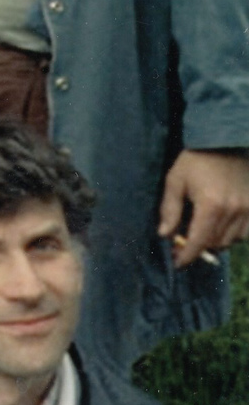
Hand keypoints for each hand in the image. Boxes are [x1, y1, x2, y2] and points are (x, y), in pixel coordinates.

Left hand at [160, 148, 248, 266]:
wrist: (225, 142)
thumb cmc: (196, 160)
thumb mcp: (175, 181)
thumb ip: (170, 210)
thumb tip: (164, 235)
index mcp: (211, 205)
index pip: (199, 241)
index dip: (187, 255)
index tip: (177, 263)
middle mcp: (233, 210)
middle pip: (215, 243)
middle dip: (198, 248)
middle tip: (183, 244)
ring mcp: (248, 209)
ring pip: (231, 240)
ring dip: (215, 241)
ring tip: (200, 232)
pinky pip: (245, 233)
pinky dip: (232, 235)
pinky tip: (220, 225)